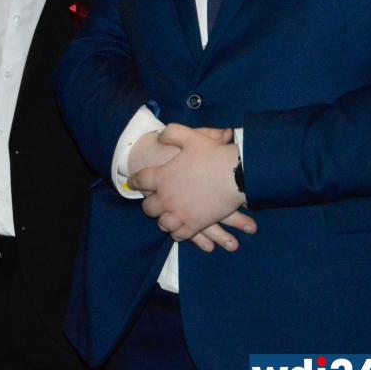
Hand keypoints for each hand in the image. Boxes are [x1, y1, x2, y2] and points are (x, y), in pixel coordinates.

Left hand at [130, 123, 248, 241]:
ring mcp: (180, 214)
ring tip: (165, 216)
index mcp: (162, 177)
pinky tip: (178, 230)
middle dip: (148, 203)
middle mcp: (166, 198)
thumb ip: (171, 133)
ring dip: (162, 219)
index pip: (139, 180)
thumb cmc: (213, 155)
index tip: (133, 182)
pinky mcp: (194, 226)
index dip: (134, 181)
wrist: (237, 176)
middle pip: (148, 207)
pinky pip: (179, 235)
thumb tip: (159, 137)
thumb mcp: (190, 137)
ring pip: (162, 223)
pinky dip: (176, 233)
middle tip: (151, 200)